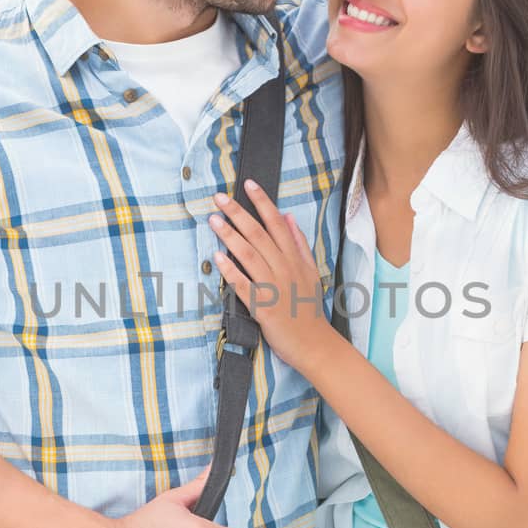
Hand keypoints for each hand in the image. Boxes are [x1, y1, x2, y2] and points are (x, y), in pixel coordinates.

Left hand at [208, 179, 330, 372]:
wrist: (314, 343)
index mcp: (295, 258)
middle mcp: (284, 268)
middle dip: (238, 213)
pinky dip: (230, 271)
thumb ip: (299, 243)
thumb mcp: (310, 271)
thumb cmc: (309, 308)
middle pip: (259, 235)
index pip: (277, 223)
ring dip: (230, 236)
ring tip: (214, 220)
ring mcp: (273, 287)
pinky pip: (243, 286)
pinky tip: (217, 258)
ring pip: (249, 255)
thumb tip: (288, 217)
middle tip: (220, 197)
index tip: (248, 184)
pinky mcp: (262, 307)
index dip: (262, 202)